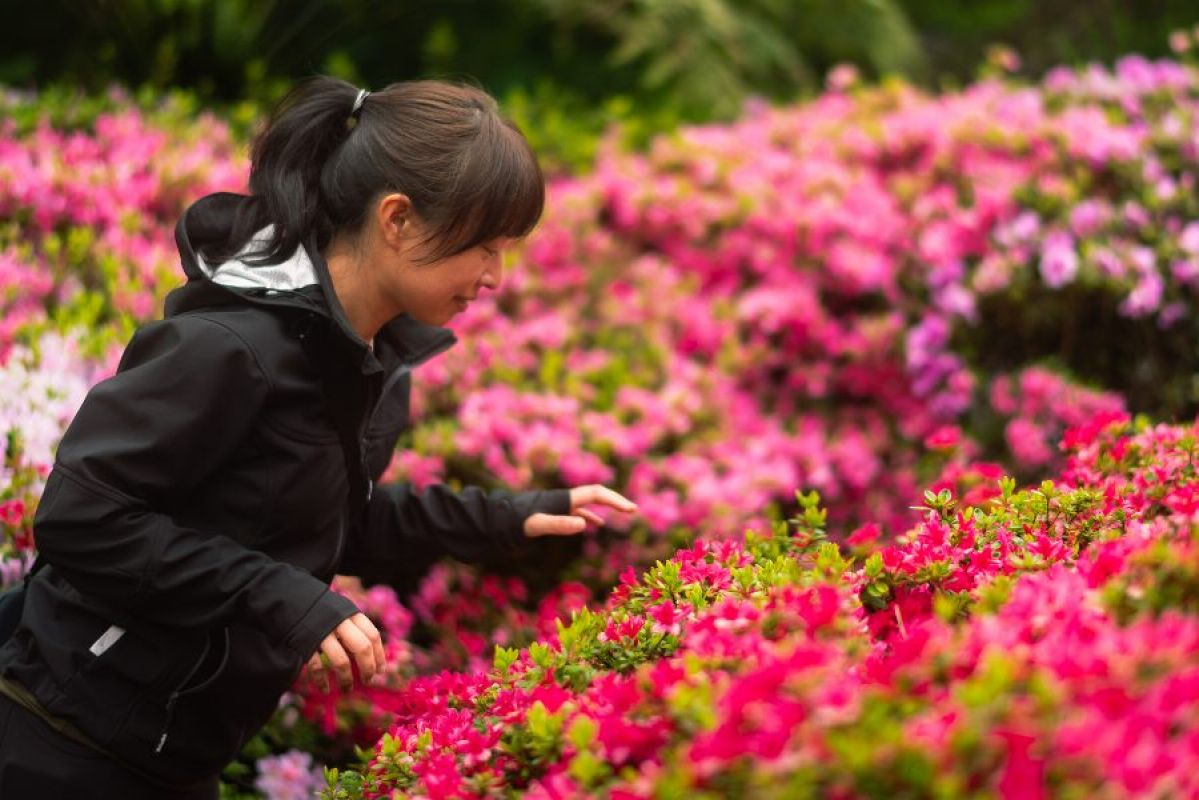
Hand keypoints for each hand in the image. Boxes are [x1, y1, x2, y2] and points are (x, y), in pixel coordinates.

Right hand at [303, 612, 385, 691]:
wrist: (291, 598)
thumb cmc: (322, 609)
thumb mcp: (342, 611)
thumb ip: (355, 628)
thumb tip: (372, 657)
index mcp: (351, 614)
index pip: (372, 635)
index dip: (379, 655)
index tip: (381, 671)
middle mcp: (339, 622)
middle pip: (361, 648)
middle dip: (367, 668)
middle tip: (368, 681)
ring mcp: (322, 633)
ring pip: (341, 661)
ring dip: (346, 679)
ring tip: (347, 689)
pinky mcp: (305, 642)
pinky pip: (316, 666)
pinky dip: (321, 680)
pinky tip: (325, 689)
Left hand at [523, 484, 637, 537]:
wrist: (499, 520)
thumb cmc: (517, 522)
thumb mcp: (537, 525)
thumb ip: (559, 524)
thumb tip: (585, 524)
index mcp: (565, 499)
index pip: (596, 494)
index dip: (615, 500)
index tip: (630, 510)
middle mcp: (565, 499)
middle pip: (596, 494)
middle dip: (615, 500)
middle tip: (633, 510)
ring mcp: (561, 506)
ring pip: (589, 502)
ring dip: (607, 505)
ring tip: (624, 512)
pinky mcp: (555, 513)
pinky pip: (579, 512)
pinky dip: (591, 516)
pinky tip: (597, 524)